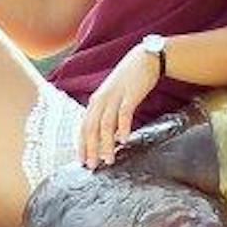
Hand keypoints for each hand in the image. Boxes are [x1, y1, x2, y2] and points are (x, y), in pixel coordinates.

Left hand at [80, 43, 161, 167]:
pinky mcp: (130, 94)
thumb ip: (109, 114)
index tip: (82, 161)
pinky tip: (124, 140)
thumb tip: (110, 136)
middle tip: (92, 166)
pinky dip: (123, 127)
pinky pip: (124, 113)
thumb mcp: (114, 97)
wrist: (145, 59)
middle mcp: (101, 99)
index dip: (82, 145)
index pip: (83, 126)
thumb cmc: (129, 81)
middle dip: (90, 149)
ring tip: (108, 159)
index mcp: (95, 101)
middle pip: (91, 128)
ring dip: (106, 144)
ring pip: (105, 124)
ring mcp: (115, 97)